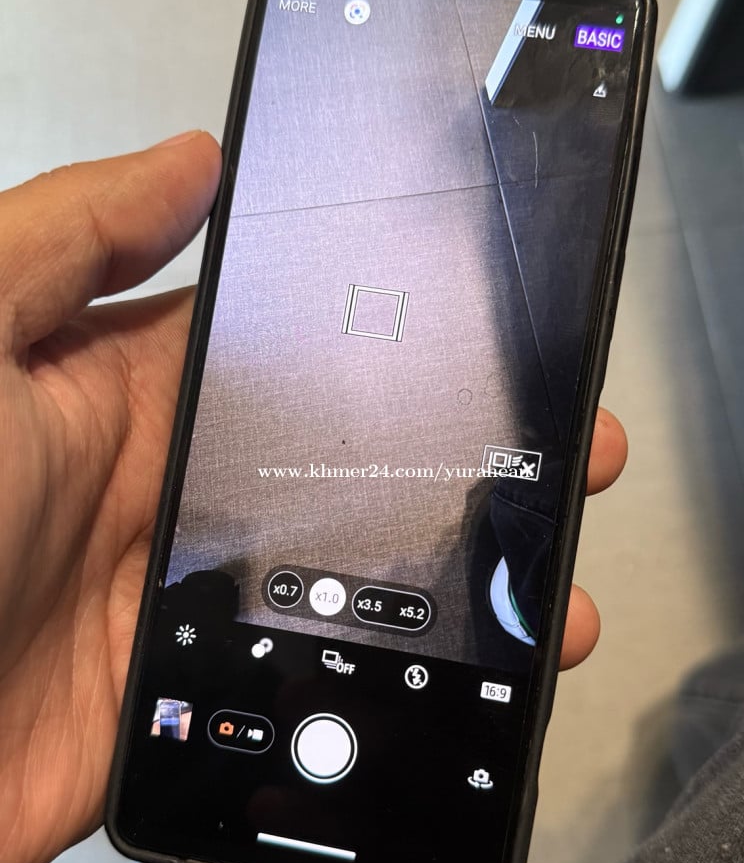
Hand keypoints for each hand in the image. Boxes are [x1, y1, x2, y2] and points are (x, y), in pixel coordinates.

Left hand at [0, 137, 624, 862]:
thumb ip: (66, 237)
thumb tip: (188, 159)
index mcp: (114, 391)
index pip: (279, 338)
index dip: (382, 326)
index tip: (480, 325)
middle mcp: (154, 492)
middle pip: (340, 460)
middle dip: (456, 454)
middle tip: (559, 447)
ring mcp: (169, 602)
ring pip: (344, 579)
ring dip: (450, 582)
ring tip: (547, 588)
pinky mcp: (173, 703)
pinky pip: (300, 686)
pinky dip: (389, 687)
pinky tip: (459, 680)